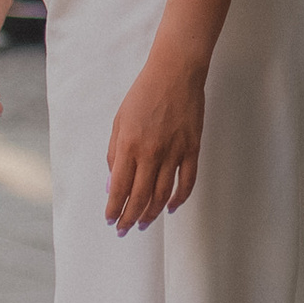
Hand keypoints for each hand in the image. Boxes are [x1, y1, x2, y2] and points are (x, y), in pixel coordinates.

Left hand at [104, 49, 205, 232]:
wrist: (175, 72)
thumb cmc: (144, 93)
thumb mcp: (119, 121)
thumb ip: (115, 153)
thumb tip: (113, 182)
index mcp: (129, 145)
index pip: (119, 188)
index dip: (114, 208)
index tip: (111, 220)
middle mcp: (151, 152)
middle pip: (140, 197)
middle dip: (130, 218)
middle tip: (124, 230)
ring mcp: (174, 152)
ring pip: (162, 194)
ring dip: (151, 213)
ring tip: (143, 224)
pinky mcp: (192, 148)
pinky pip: (186, 181)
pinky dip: (179, 199)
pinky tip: (170, 207)